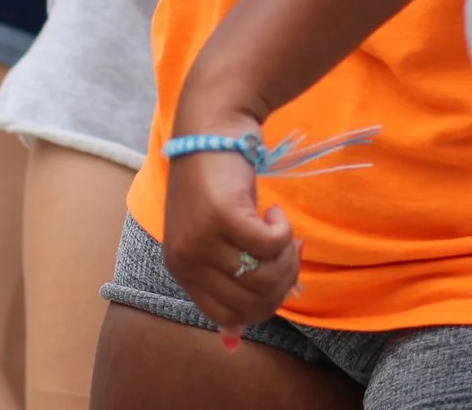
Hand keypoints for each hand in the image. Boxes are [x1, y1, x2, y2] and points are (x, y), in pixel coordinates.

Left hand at [159, 122, 300, 342]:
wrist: (211, 131)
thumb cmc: (217, 186)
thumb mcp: (214, 239)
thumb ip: (223, 282)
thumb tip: (234, 339)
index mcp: (182, 273)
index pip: (230, 316)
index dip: (266, 302)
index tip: (283, 273)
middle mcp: (187, 262)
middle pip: (253, 303)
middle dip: (284, 281)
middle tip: (289, 249)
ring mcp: (203, 240)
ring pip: (265, 276)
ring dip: (287, 254)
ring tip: (281, 228)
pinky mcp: (223, 216)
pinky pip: (272, 244)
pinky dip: (283, 230)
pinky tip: (272, 211)